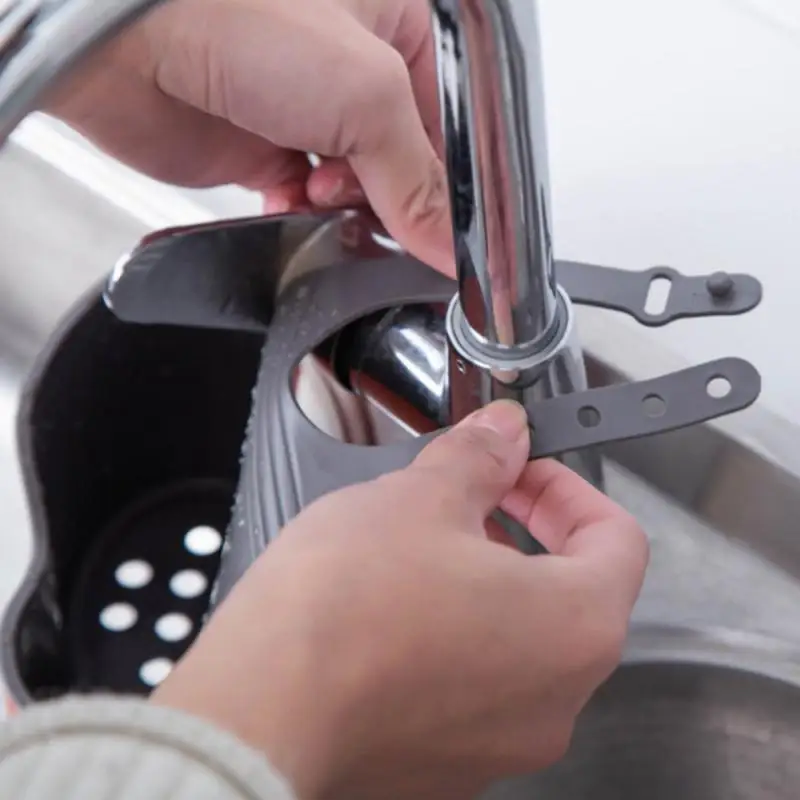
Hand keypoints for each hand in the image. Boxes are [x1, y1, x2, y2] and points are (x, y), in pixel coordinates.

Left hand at [45, 0, 451, 273]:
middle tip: (368, 198)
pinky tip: (289, 200)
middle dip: (388, 197)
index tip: (446, 233)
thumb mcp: (367, 97)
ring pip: (355, 192)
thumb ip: (418, 182)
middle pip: (403, 167)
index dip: (448, 187)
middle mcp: (354, 72)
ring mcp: (307, 112)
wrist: (128, 40)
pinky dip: (301, 213)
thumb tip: (453, 248)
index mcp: (400, 31)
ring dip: (342, 208)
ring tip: (320, 190)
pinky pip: (304, 202)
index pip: (451, 129)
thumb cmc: (241, 14)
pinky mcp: (264, 148)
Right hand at [152, 400, 648, 799]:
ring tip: (418, 554)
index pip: (617, 539)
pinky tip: (391, 615)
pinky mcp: (449, 764)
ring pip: (519, 640)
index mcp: (574, 625)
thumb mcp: (421, 499)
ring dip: (484, 584)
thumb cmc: (341, 616)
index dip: (568, 490)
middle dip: (521, 532)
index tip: (523, 473)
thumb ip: (480, 458)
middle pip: (569, 591)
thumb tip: (504, 434)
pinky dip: (451, 639)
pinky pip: (473, 686)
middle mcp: (555, 697)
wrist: (259, 715)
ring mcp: (504, 740)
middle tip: (469, 502)